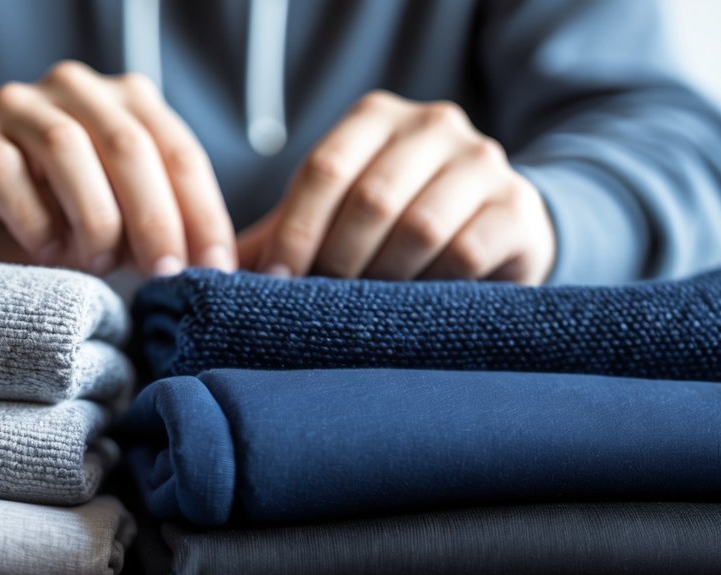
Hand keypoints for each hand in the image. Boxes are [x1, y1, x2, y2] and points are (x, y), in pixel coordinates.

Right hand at [0, 60, 235, 275]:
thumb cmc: (61, 230)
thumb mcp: (126, 228)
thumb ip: (164, 229)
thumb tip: (213, 267)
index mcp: (125, 101)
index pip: (178, 150)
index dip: (203, 212)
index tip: (216, 270)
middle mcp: (72, 90)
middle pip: (127, 144)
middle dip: (155, 218)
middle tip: (165, 275)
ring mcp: (15, 109)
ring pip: (66, 149)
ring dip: (93, 217)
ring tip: (98, 261)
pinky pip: (5, 171)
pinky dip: (34, 220)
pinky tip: (44, 251)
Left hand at [239, 91, 555, 284]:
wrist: (493, 232)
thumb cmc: (392, 231)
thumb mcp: (334, 223)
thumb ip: (279, 239)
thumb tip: (203, 280)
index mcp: (376, 117)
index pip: (325, 169)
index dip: (296, 231)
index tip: (277, 282)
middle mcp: (433, 124)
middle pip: (371, 198)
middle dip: (338, 262)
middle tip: (322, 305)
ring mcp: (483, 160)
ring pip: (419, 227)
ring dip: (384, 278)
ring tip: (367, 311)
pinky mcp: (517, 206)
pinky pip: (467, 251)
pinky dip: (433, 285)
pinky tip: (417, 305)